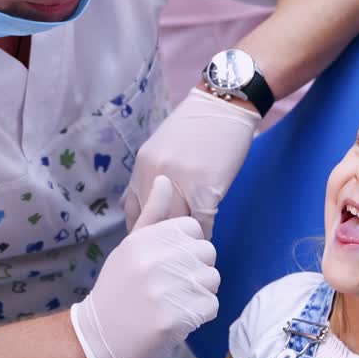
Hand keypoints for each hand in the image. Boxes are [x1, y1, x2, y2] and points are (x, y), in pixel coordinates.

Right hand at [70, 176, 220, 357]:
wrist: (98, 336)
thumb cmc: (118, 287)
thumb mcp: (131, 246)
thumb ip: (152, 214)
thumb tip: (164, 178)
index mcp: (145, 239)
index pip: (193, 230)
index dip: (188, 247)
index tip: (172, 261)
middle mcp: (155, 260)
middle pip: (208, 254)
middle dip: (197, 270)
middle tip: (174, 285)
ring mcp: (164, 290)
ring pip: (212, 280)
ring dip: (200, 293)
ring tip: (175, 301)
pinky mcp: (174, 318)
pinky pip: (210, 307)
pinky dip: (199, 315)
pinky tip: (178, 317)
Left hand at [124, 88, 259, 238]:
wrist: (225, 103)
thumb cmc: (198, 124)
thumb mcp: (163, 146)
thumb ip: (153, 173)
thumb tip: (149, 202)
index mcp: (143, 166)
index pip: (134, 211)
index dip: (143, 230)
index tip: (151, 241)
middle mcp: (156, 176)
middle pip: (153, 223)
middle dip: (159, 240)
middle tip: (167, 254)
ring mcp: (180, 183)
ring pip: (176, 227)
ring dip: (182, 240)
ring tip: (186, 250)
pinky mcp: (206, 189)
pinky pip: (201, 224)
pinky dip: (202, 234)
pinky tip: (204, 239)